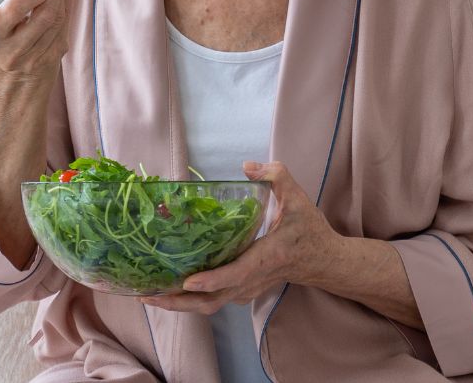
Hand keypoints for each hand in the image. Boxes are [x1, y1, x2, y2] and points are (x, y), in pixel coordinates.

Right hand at [0, 0, 75, 79]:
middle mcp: (8, 53)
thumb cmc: (4, 28)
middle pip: (43, 15)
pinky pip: (63, 29)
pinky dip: (64, 9)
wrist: (13, 72)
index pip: (15, 7)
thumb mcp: (0, 6)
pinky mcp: (49, 62)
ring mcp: (31, 60)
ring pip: (56, 20)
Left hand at [139, 161, 339, 314]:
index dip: (211, 280)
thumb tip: (247, 166)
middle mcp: (253, 280)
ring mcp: (248, 289)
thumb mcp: (298, 198)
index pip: (236, 274)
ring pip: (210, 306)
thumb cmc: (310, 231)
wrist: (326, 262)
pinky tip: (169, 290)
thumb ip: (276, 175)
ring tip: (148, 296)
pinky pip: (214, 301)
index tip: (187, 282)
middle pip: (212, 300)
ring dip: (180, 305)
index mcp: (265, 258)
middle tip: (147, 295)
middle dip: (179, 301)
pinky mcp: (244, 291)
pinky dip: (190, 301)